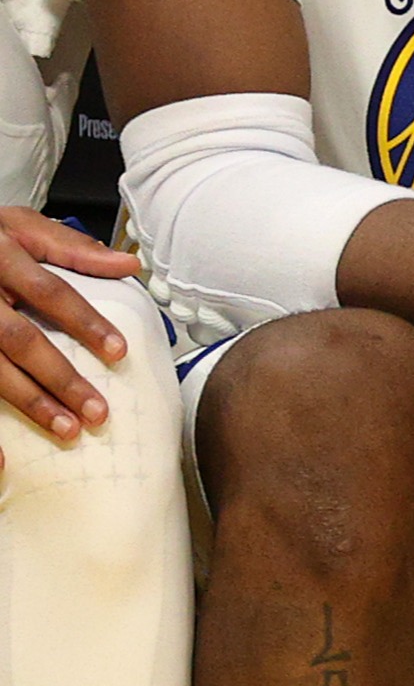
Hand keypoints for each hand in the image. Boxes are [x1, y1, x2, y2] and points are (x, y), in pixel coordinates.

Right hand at [0, 208, 138, 452]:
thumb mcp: (20, 225)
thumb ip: (71, 246)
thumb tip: (129, 265)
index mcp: (1, 257)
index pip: (49, 292)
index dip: (84, 322)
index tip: (118, 352)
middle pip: (19, 340)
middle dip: (60, 378)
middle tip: (98, 411)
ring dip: (28, 403)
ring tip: (67, 429)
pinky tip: (4, 460)